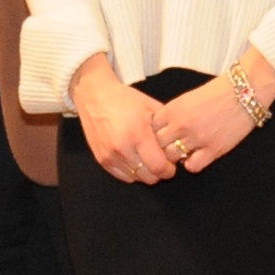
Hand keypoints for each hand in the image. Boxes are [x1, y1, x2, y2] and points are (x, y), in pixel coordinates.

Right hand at [73, 55, 179, 183]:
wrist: (95, 95)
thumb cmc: (126, 99)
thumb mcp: (151, 107)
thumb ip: (166, 128)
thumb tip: (179, 146)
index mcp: (139, 135)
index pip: (160, 167)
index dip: (169, 169)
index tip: (171, 164)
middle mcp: (123, 149)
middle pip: (149, 177)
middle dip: (159, 172)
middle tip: (160, 162)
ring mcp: (110, 156)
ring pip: (136, 179)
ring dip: (145, 173)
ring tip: (147, 159)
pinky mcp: (101, 160)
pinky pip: (122, 177)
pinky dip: (132, 173)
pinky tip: (135, 161)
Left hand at [149, 48, 274, 174]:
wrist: (244, 92)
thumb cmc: (217, 92)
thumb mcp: (187, 98)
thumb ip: (172, 113)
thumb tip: (162, 130)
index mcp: (173, 109)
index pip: (150, 129)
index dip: (153, 134)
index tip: (160, 136)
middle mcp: (181, 124)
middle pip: (157, 145)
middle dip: (161, 148)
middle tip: (168, 148)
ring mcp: (197, 138)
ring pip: (172, 157)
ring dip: (175, 157)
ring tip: (183, 152)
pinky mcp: (213, 149)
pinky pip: (192, 166)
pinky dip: (192, 164)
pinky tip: (197, 157)